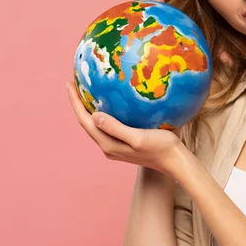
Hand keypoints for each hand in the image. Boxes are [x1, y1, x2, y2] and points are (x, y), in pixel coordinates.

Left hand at [67, 81, 184, 176]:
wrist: (175, 161)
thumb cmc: (161, 148)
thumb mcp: (138, 137)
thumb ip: (116, 128)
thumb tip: (94, 115)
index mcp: (109, 144)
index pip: (85, 121)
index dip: (75, 103)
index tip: (69, 84)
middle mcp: (108, 147)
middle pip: (87, 123)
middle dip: (79, 104)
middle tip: (74, 84)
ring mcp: (115, 147)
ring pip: (96, 126)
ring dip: (88, 109)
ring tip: (86, 92)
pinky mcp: (124, 144)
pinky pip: (106, 127)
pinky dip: (101, 114)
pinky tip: (107, 104)